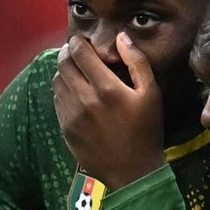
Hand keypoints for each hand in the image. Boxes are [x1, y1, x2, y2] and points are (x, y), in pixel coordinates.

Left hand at [53, 33, 166, 190]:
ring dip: (63, 71)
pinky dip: (62, 90)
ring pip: (57, 81)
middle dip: (68, 53)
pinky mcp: (66, 129)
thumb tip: (121, 37)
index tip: (82, 40)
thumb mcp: (151, 95)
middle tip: (75, 51)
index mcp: (107, 88)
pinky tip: (74, 91)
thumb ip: (137, 62)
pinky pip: (57, 100)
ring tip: (74, 70)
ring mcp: (72, 115)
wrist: (133, 172)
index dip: (78, 42)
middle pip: (63, 63)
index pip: (80, 52)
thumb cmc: (146, 132)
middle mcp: (84, 99)